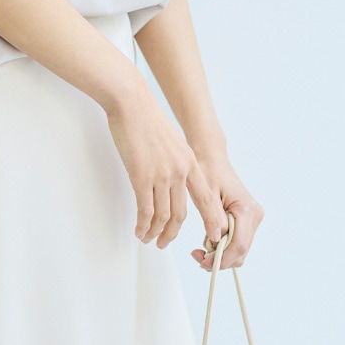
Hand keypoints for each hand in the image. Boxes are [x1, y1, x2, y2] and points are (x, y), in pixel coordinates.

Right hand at [105, 90, 226, 252]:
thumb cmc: (147, 119)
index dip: (210, 220)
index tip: (213, 236)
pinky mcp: (141, 177)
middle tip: (164, 242)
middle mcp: (179, 171)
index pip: (205, 199)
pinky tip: (138, 229)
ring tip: (147, 238)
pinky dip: (142, 225)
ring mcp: (161, 175)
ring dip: (155, 232)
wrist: (131, 102)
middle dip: (172, 233)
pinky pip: (145, 210)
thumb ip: (175, 162)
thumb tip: (170, 181)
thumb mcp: (171, 141)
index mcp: (189, 162)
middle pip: (181, 214)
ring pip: (162, 216)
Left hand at [188, 146, 263, 271]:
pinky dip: (222, 246)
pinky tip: (208, 239)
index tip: (202, 262)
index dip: (221, 259)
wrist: (212, 158)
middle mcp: (255, 215)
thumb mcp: (206, 194)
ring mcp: (253, 219)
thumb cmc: (208, 170)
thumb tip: (216, 242)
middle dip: (219, 259)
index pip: (238, 245)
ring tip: (199, 248)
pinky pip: (236, 242)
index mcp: (247, 209)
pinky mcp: (247, 221)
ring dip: (220, 254)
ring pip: (238, 250)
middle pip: (240, 251)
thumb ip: (213, 218)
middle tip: (197, 256)